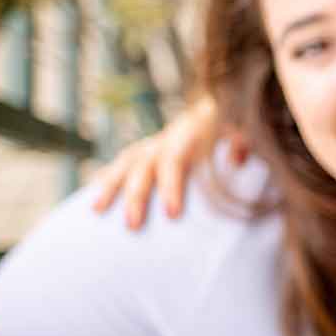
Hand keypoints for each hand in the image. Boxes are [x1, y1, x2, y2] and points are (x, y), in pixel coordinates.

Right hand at [89, 96, 243, 228]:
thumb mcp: (243, 131)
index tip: (172, 214)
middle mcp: (164, 140)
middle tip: (132, 226)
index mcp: (188, 136)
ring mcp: (150, 146)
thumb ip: (243, 143)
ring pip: (125, 164)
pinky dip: (105, 180)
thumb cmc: (232, 130)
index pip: (175, 161)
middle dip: (136, 197)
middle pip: (144, 167)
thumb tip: (237, 160)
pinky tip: (92, 203)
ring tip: (96, 212)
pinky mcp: (142, 153)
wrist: (217, 109)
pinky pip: (119, 165)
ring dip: (110, 187)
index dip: (171, 187)